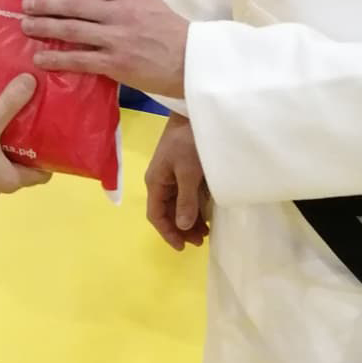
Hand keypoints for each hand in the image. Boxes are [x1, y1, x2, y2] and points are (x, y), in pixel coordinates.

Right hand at [0, 75, 51, 194]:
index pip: (44, 172)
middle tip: (37, 111)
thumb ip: (10, 103)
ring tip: (14, 108)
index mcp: (10, 180)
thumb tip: (32, 81)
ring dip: (9, 135)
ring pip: (4, 154)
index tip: (56, 128)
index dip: (52, 153)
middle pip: (24, 160)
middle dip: (30, 138)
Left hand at [20, 0, 188, 97]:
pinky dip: (56, 58)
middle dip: (45, 3)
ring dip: (44, 27)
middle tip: (26, 4)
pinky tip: (40, 58)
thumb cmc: (167, 30)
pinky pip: (78, 59)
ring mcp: (117, 38)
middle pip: (73, 3)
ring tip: (25, 26)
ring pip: (71, 29)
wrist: (192, 61)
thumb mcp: (145, 0)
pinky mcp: (115, 64)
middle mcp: (120, 12)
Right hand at [145, 113, 209, 249]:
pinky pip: (185, 195)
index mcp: (156, 182)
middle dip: (180, 229)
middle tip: (201, 242)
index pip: (155, 215)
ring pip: (176, 205)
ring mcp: (172, 176)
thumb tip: (183, 226)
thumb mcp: (187, 172)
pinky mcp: (183, 170)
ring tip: (206, 233)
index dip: (168, 233)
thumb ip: (186, 200)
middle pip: (166, 212)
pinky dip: (193, 208)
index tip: (184, 248)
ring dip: (188, 220)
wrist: (192, 114)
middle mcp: (161, 181)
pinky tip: (206, 215)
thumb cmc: (187, 142)